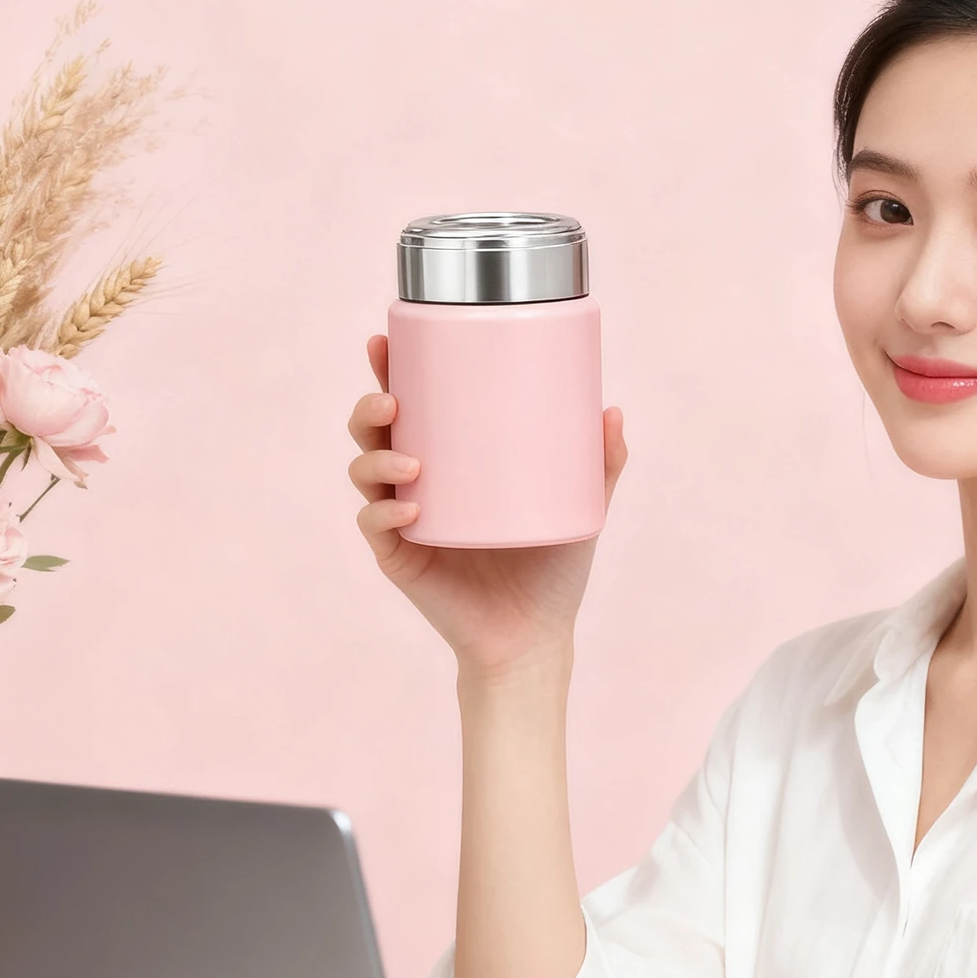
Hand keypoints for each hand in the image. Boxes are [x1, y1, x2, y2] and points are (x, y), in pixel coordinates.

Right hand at [346, 333, 627, 679]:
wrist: (536, 637)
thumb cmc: (554, 570)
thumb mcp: (583, 509)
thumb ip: (601, 464)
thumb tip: (611, 411)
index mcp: (451, 461)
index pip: (412, 406)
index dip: (390, 371)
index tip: (386, 341)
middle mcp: (418, 485)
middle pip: (374, 432)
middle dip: (370, 407)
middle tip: (392, 400)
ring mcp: (405, 521)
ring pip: (365, 474)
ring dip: (376, 459)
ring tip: (411, 463)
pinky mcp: (400, 559)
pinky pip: (377, 529)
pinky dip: (387, 515)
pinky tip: (413, 508)